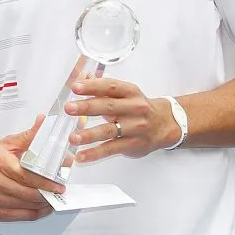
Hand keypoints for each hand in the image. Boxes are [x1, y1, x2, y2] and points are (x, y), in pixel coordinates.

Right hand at [0, 115, 63, 221]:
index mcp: (0, 164)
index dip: (47, 182)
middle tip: (60, 191)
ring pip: (27, 206)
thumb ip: (27, 136)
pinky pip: (21, 216)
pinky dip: (35, 213)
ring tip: (53, 198)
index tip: (60, 182)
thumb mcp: (4, 145)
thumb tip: (44, 122)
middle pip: (30, 193)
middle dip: (48, 194)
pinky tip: (42, 207)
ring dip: (44, 204)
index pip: (29, 176)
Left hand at [65, 78, 180, 162]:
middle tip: (69, 108)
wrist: (164, 125)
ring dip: (89, 135)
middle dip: (87, 107)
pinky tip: (81, 156)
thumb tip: (82, 77)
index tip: (75, 87)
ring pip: (109, 131)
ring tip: (73, 137)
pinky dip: (95, 153)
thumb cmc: (138, 107)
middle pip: (108, 107)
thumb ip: (103, 88)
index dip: (92, 86)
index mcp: (130, 92)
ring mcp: (134, 128)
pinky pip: (111, 149)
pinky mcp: (132, 144)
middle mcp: (134, 109)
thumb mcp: (125, 93)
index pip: (110, 87)